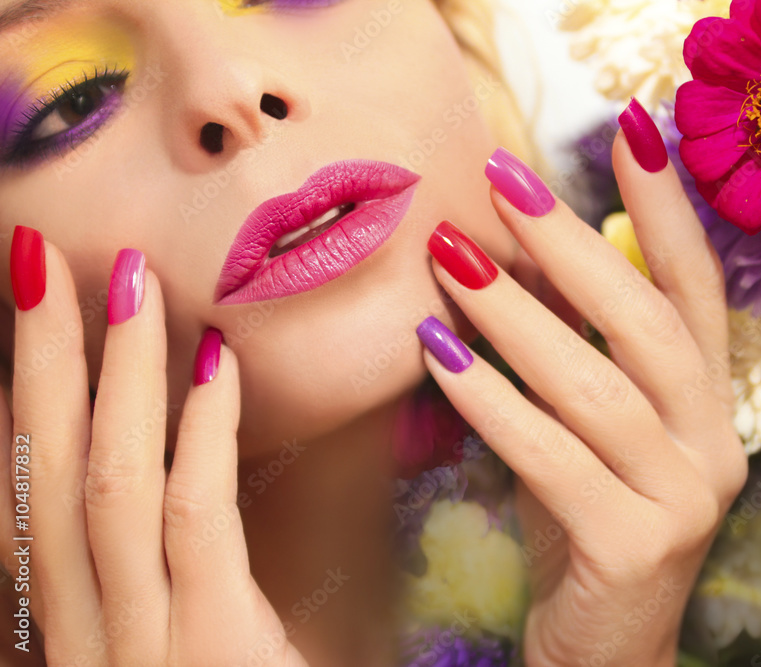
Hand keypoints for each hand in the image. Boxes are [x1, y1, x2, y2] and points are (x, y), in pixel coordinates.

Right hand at [0, 236, 306, 665]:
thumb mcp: (176, 655)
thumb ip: (161, 580)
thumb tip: (169, 481)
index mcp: (71, 634)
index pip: (29, 497)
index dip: (23, 401)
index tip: (33, 314)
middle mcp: (82, 636)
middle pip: (47, 473)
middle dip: (43, 361)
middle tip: (48, 260)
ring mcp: (138, 646)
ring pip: (105, 485)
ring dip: (112, 375)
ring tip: (123, 283)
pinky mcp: (214, 649)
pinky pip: (193, 521)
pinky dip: (200, 434)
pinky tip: (214, 362)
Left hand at [419, 102, 747, 665]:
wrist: (599, 646)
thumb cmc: (583, 520)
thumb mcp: (585, 427)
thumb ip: (571, 348)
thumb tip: (511, 252)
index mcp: (707, 404)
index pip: (696, 288)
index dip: (668, 208)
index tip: (634, 127)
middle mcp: (713, 443)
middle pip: (647, 323)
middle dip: (574, 243)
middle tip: (502, 178)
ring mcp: (684, 498)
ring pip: (598, 386)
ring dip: (516, 315)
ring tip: (449, 260)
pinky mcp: (634, 546)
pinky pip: (552, 457)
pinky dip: (491, 402)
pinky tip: (437, 356)